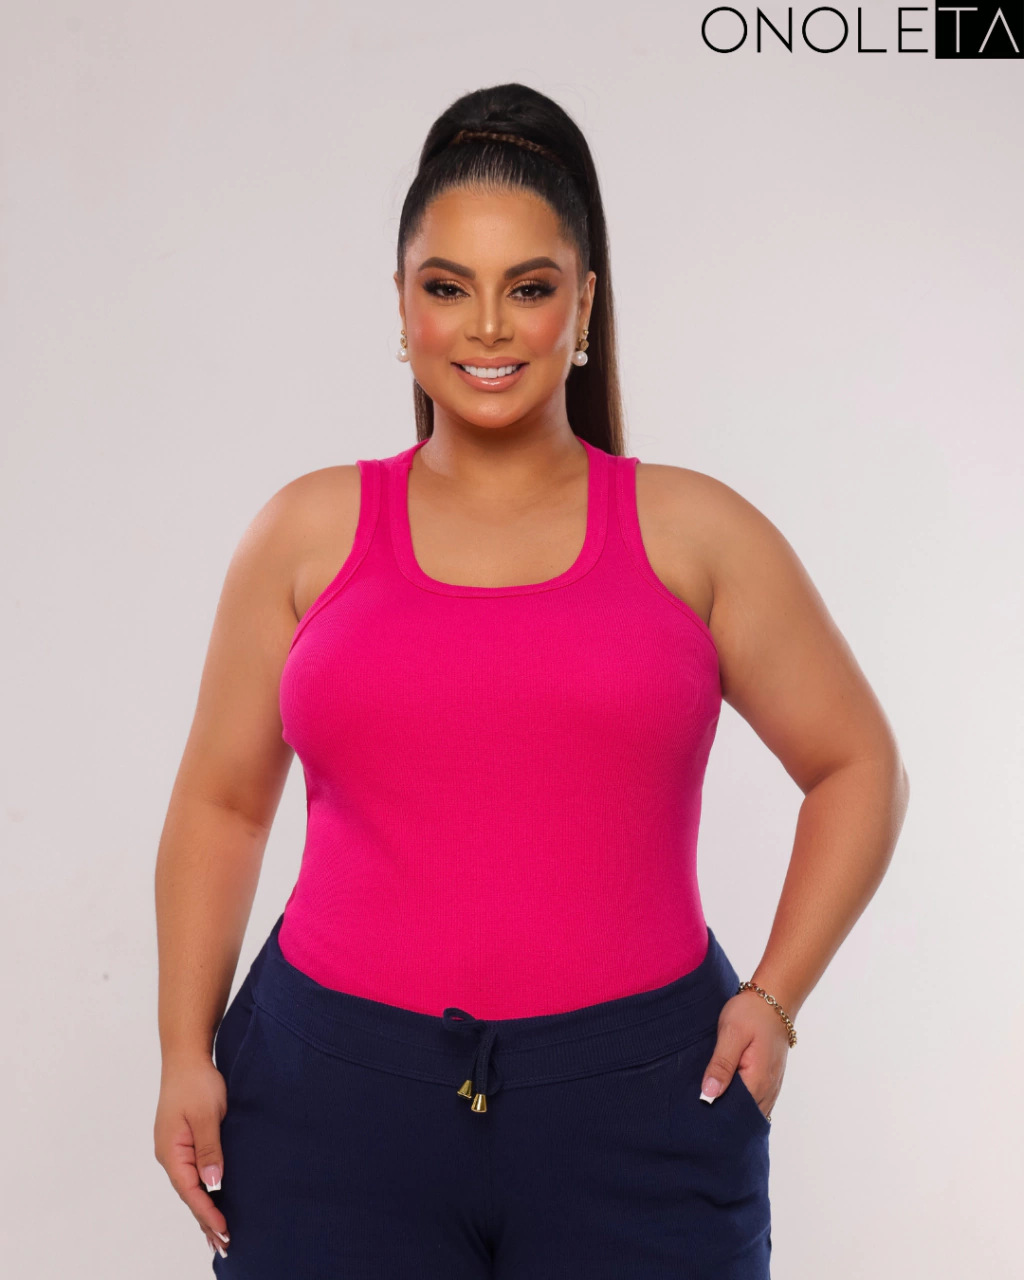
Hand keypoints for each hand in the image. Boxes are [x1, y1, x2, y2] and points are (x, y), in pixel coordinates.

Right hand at [153, 1050, 231, 1259]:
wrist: (186, 1056)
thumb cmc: (196, 1082)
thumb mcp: (207, 1115)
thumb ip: (210, 1150)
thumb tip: (213, 1184)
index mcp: (171, 1152)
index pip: (191, 1192)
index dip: (208, 1213)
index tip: (224, 1230)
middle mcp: (169, 1155)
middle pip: (188, 1195)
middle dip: (205, 1220)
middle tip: (225, 1245)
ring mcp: (175, 1149)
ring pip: (190, 1186)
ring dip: (204, 1209)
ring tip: (218, 1235)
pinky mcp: (183, 1141)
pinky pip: (192, 1173)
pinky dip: (203, 1191)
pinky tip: (212, 1200)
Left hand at [699, 989, 789, 1118]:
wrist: (774, 999)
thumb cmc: (751, 1013)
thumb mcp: (731, 1034)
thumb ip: (721, 1065)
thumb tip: (709, 1095)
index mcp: (758, 1081)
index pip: (736, 1113)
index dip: (716, 1113)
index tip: (697, 1112)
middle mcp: (768, 1089)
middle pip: (744, 1115)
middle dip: (723, 1114)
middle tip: (698, 1108)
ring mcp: (772, 1086)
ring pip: (751, 1110)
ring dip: (733, 1109)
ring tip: (709, 1103)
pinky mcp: (770, 1079)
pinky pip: (757, 1101)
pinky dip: (742, 1102)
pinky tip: (726, 1094)